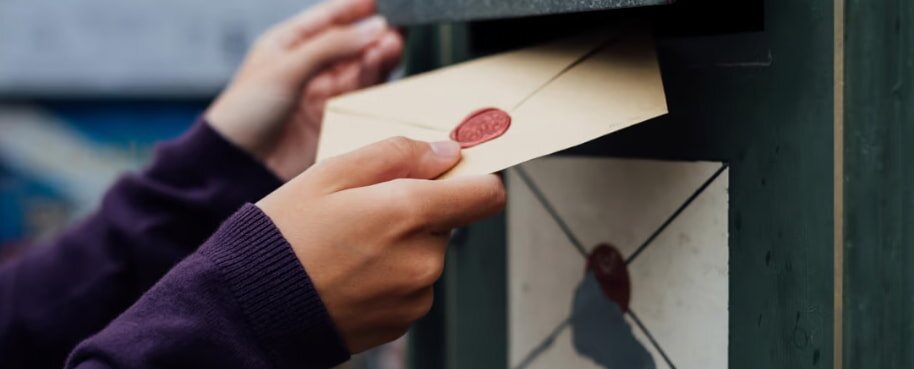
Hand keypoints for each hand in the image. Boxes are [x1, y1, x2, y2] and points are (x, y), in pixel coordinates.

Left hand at [207, 0, 403, 179]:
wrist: (239, 165)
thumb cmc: (244, 113)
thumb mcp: (287, 68)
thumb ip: (331, 46)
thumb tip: (373, 27)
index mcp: (288, 44)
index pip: (328, 17)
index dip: (355, 8)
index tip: (383, 2)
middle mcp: (308, 66)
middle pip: (349, 43)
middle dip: (373, 34)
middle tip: (396, 29)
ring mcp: (321, 93)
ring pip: (359, 67)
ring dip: (377, 56)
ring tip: (393, 45)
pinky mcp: (333, 118)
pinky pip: (361, 94)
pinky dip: (373, 79)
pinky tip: (381, 66)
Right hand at [257, 137, 505, 352]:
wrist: (251, 307)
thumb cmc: (284, 237)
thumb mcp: (331, 173)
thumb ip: (397, 154)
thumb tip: (445, 153)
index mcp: (409, 213)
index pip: (487, 195)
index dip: (474, 180)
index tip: (451, 176)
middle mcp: (422, 260)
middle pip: (449, 222)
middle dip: (417, 211)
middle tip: (364, 211)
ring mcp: (414, 296)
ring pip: (427, 254)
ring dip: (401, 245)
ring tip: (349, 246)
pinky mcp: (401, 322)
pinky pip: (410, 286)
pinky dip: (389, 276)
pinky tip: (349, 273)